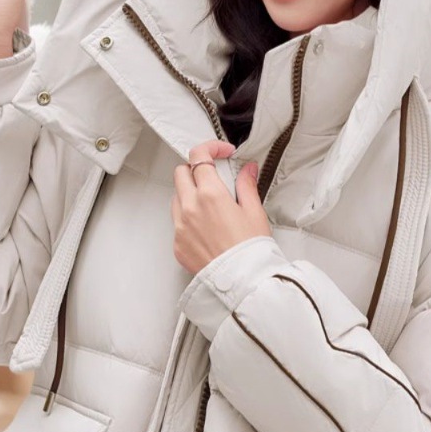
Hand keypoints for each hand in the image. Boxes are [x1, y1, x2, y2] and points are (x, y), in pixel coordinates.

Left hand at [171, 141, 269, 276]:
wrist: (242, 282)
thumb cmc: (250, 251)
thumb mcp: (254, 212)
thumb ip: (246, 185)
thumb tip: (247, 170)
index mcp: (210, 195)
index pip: (198, 156)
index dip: (210, 148)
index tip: (221, 152)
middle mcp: (190, 208)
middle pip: (181, 172)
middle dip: (196, 170)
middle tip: (213, 177)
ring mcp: (180, 227)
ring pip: (176, 197)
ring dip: (189, 193)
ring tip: (210, 205)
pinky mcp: (177, 244)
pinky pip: (177, 222)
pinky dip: (188, 218)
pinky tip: (206, 227)